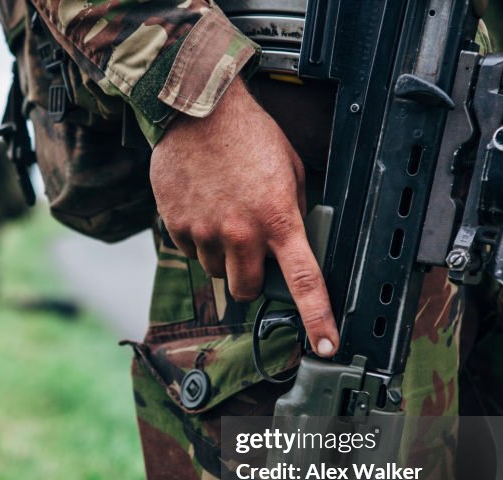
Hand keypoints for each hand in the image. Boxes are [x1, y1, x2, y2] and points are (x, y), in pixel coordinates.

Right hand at [149, 78, 338, 356]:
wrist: (197, 110)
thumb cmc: (249, 135)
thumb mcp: (290, 169)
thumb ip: (292, 211)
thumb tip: (293, 243)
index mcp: (278, 219)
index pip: (304, 281)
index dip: (318, 319)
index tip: (326, 346)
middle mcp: (241, 233)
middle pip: (245, 289)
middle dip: (249, 278)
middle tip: (249, 251)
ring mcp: (205, 231)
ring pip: (216, 270)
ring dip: (222, 255)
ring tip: (223, 214)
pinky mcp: (177, 225)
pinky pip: (189, 250)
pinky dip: (196, 237)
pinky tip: (202, 206)